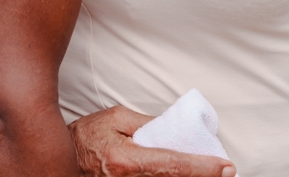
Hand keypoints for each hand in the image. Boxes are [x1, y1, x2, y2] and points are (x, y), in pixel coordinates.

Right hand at [70, 105, 235, 176]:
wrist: (62, 159)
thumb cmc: (87, 136)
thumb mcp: (116, 118)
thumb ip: (147, 123)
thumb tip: (174, 128)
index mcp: (127, 160)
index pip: (174, 165)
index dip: (203, 167)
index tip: (226, 166)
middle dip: (202, 176)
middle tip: (225, 170)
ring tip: (207, 170)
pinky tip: (184, 172)